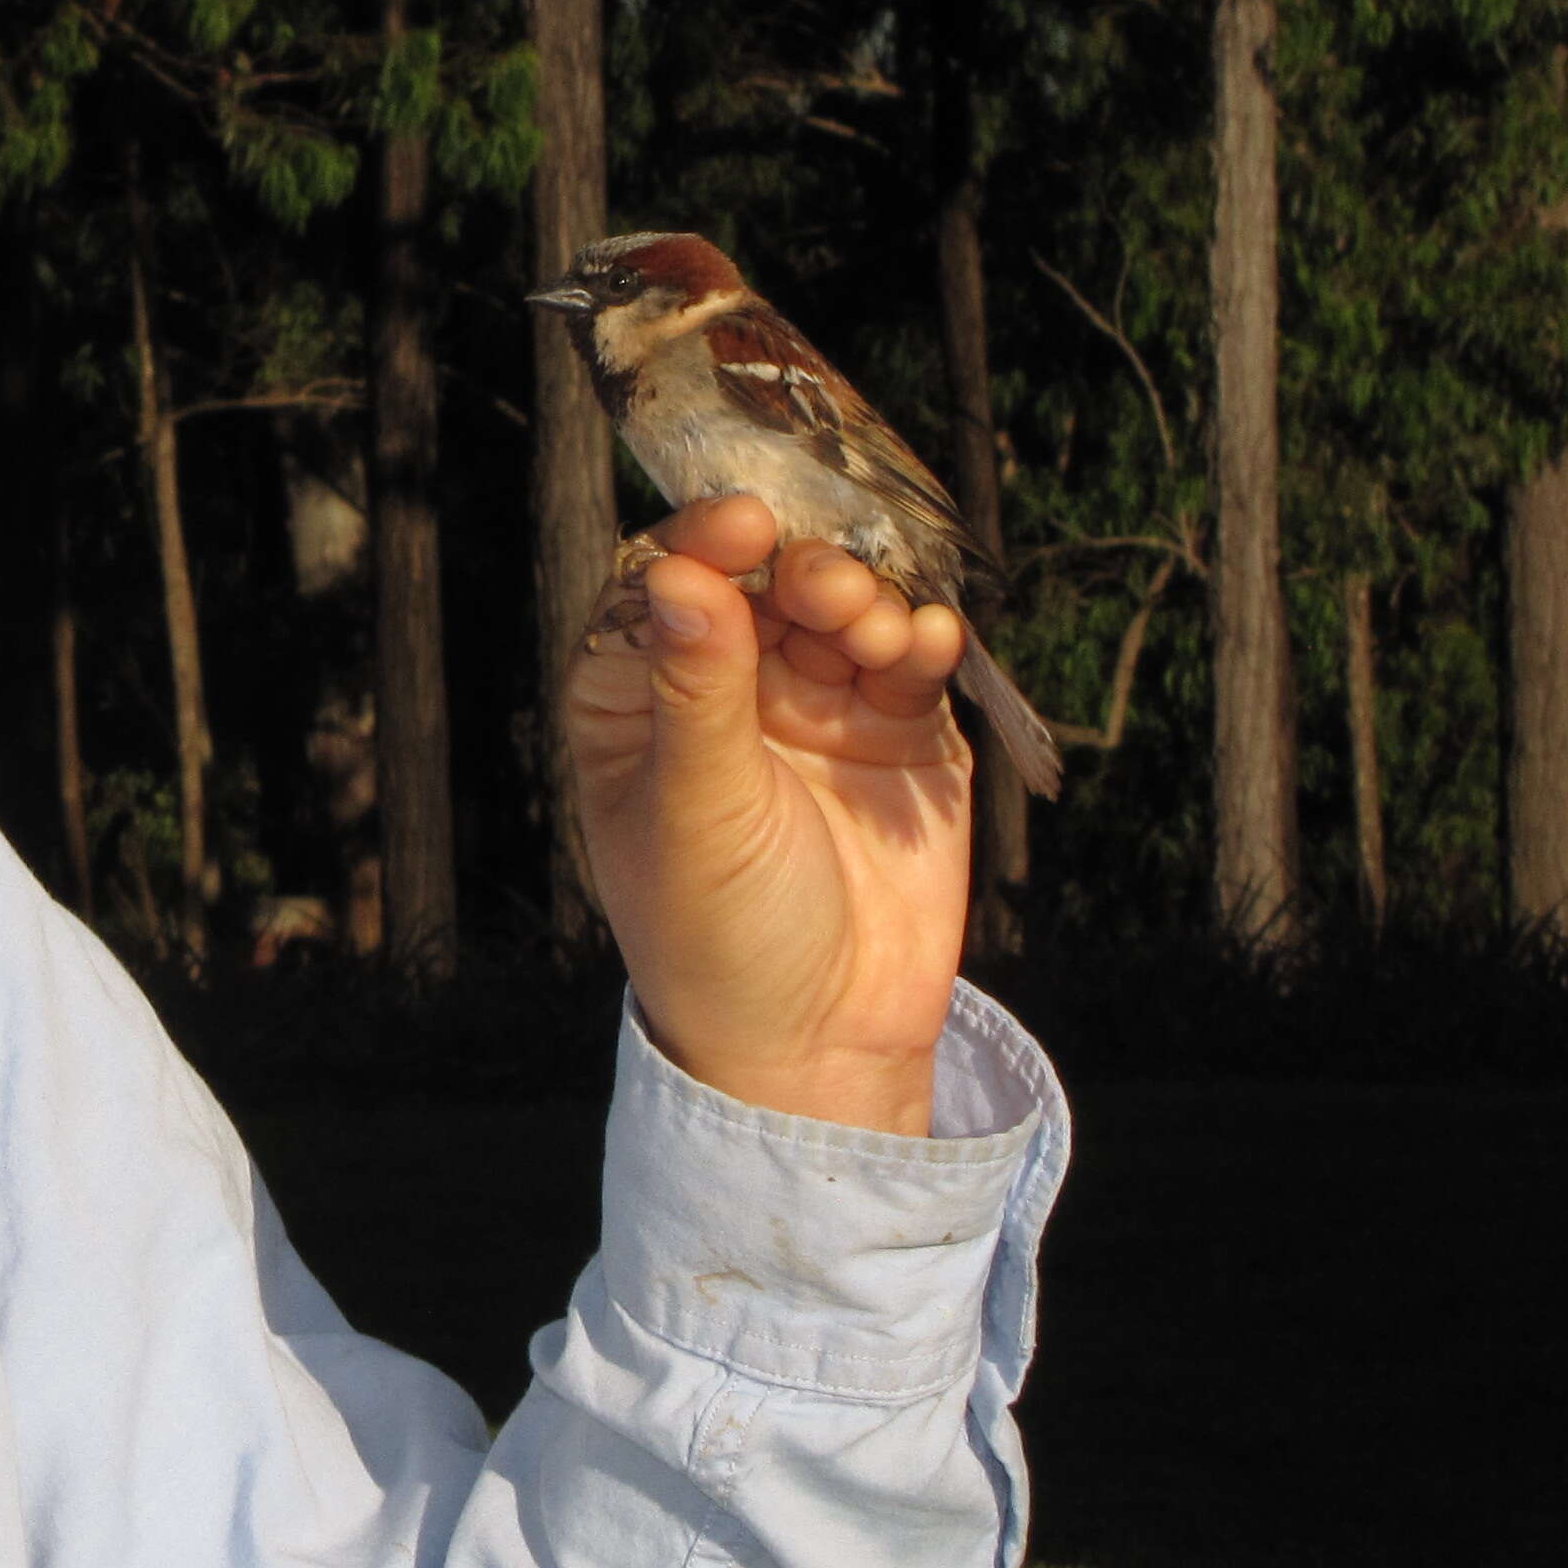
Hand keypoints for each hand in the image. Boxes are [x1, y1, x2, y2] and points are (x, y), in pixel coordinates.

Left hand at [562, 495, 971, 1133]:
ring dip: (864, 600)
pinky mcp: (899, 739)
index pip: (663, 588)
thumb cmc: (719, 936)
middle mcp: (726, 688)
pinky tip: (928, 641)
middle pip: (762, 584)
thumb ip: (697, 691)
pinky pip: (910, 667)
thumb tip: (681, 572)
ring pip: (840, 613)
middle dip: (799, 570)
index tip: (743, 521)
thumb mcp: (697, 811)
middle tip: (827, 587)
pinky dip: (922, 642)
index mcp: (640, 698)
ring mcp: (816, 707)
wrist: (820, 1046)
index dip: (701, 544)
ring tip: (876, 628)